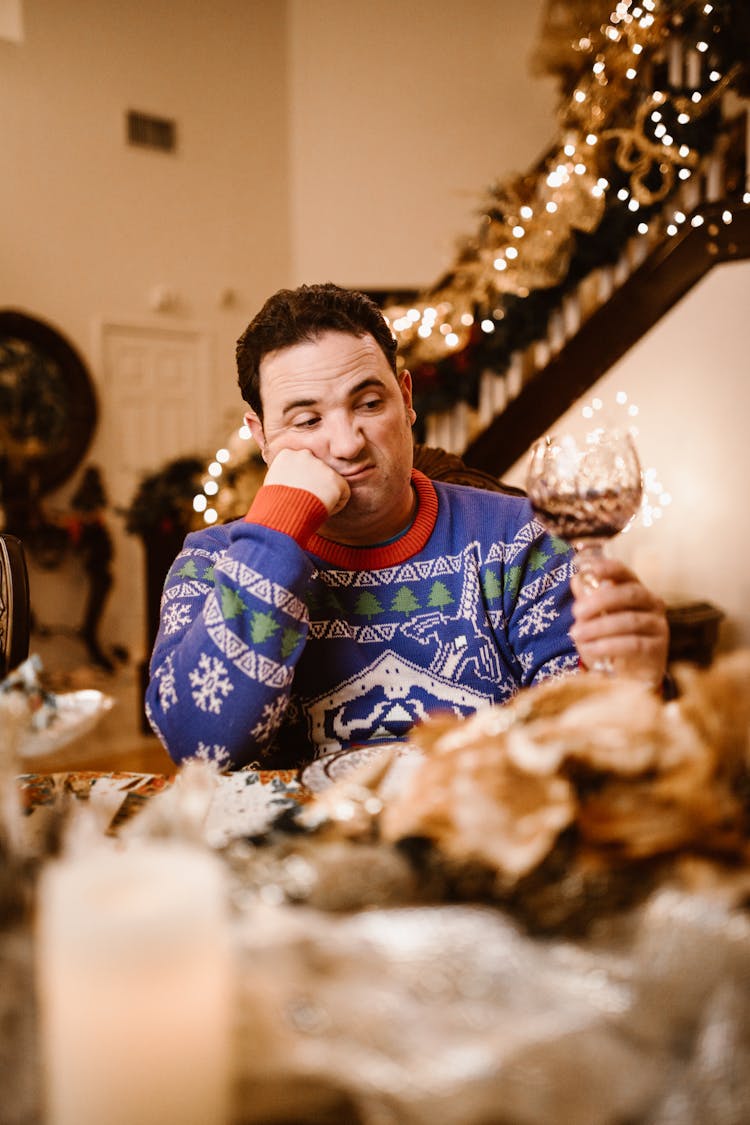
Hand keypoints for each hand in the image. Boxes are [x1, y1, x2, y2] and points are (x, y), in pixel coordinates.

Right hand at [264, 447, 349, 515]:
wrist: (284, 512)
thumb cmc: (273, 505)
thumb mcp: (272, 485)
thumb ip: (285, 478)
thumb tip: (291, 485)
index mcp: (287, 454)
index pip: (299, 465)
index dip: (298, 481)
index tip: (293, 493)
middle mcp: (306, 455)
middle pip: (316, 472)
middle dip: (313, 485)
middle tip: (303, 501)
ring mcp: (322, 467)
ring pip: (329, 484)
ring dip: (323, 495)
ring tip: (309, 506)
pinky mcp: (337, 480)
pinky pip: (342, 495)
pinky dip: (334, 506)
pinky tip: (320, 509)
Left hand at [568, 556, 668, 686]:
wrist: (630, 676)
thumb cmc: (612, 641)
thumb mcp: (595, 620)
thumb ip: (588, 601)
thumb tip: (576, 579)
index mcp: (636, 591)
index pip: (625, 573)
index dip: (608, 568)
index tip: (588, 568)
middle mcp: (652, 604)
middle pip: (629, 594)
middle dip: (600, 600)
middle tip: (576, 612)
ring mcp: (658, 626)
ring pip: (629, 620)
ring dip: (599, 627)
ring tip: (576, 634)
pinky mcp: (657, 649)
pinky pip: (633, 644)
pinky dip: (608, 645)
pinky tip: (591, 649)